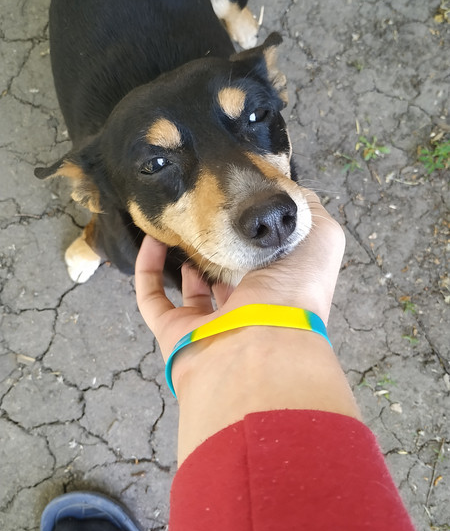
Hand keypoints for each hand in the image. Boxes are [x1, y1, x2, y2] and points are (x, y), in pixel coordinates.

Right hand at [135, 192, 344, 362]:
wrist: (264, 339)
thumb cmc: (297, 288)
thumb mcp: (322, 235)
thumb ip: (306, 210)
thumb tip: (286, 191)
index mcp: (282, 294)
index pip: (269, 268)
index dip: (257, 240)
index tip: (244, 212)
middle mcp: (247, 313)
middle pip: (230, 282)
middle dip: (222, 255)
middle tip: (211, 225)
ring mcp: (208, 326)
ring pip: (192, 294)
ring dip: (186, 264)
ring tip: (183, 231)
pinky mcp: (173, 331)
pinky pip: (152, 299)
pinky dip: (148, 268)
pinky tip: (152, 239)